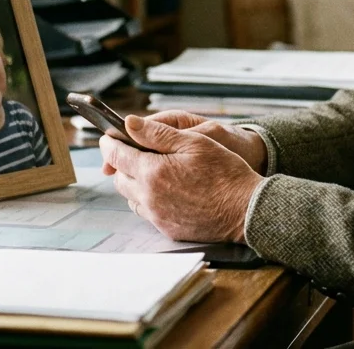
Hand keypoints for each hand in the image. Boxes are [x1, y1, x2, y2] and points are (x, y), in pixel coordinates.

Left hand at [100, 115, 262, 243]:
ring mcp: (157, 215)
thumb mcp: (194, 142)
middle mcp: (148, 197)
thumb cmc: (225, 172)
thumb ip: (157, 133)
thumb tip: (129, 124)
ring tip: (149, 171)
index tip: (107, 137)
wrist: (245, 210)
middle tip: (131, 152)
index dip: (109, 143)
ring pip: (130, 196)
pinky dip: (146, 199)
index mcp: (152, 171)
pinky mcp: (167, 229)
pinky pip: (146, 212)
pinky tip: (163, 190)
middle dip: (121, 163)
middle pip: (120, 178)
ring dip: (133, 182)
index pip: (116, 155)